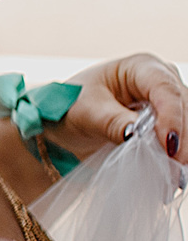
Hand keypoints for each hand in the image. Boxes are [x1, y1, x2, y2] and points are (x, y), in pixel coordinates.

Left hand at [51, 53, 187, 165]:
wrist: (65, 121)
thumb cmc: (72, 106)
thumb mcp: (87, 113)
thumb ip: (113, 123)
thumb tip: (136, 136)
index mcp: (139, 67)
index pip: (164, 88)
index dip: (171, 116)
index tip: (169, 145)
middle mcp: (160, 79)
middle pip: (183, 105)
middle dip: (182, 136)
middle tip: (176, 165)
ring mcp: (167, 100)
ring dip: (184, 146)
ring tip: (175, 173)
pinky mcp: (168, 120)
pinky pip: (181, 134)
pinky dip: (180, 151)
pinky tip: (175, 172)